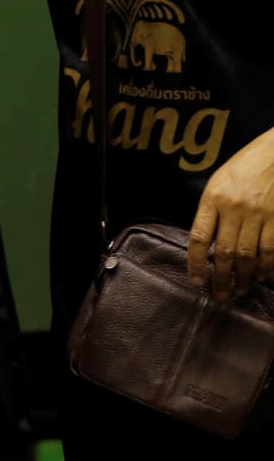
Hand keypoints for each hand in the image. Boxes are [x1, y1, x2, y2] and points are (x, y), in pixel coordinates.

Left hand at [188, 127, 273, 299]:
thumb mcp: (218, 182)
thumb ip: (212, 211)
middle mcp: (234, 209)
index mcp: (213, 198)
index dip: (196, 264)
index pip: (199, 238)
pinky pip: (270, 250)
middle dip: (221, 279)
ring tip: (237, 291)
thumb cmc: (243, 166)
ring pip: (248, 256)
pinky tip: (259, 276)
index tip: (196, 281)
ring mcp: (259, 215)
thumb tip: (207, 244)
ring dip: (242, 278)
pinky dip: (265, 267)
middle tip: (219, 296)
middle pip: (224, 253)